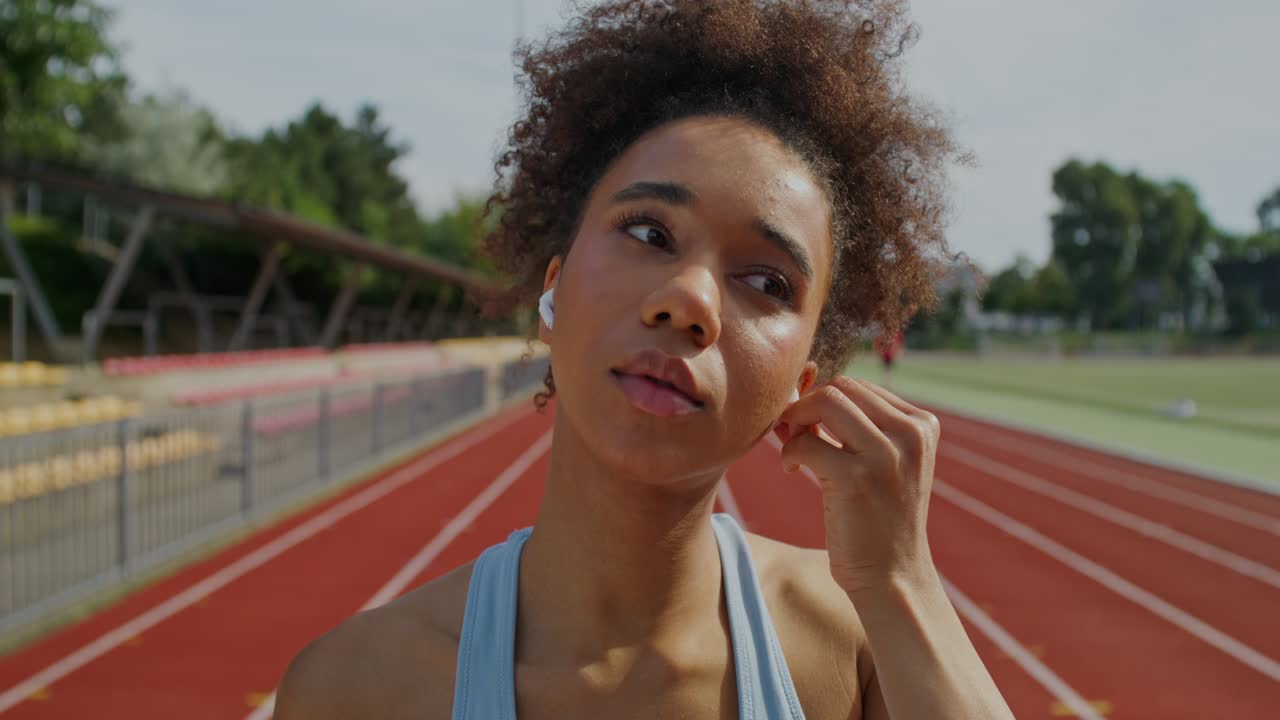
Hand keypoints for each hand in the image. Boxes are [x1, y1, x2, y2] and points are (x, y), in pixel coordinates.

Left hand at [773, 376, 939, 597]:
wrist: (892, 575)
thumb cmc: (878, 518)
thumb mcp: (880, 462)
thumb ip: (852, 426)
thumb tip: (798, 389)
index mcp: (922, 425)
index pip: (859, 386)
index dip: (823, 402)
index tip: (809, 428)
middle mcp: (911, 434)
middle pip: (841, 387)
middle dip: (808, 406)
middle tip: (796, 435)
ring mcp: (886, 455)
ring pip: (825, 402)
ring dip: (796, 421)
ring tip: (794, 450)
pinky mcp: (857, 478)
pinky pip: (806, 442)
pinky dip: (789, 451)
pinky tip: (792, 471)